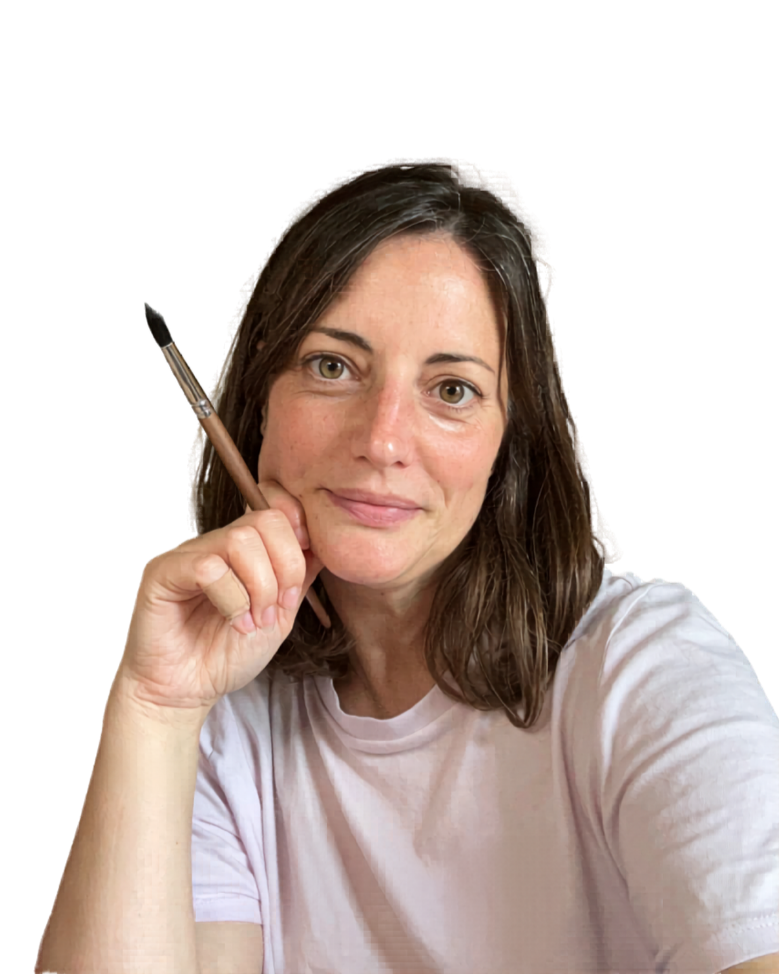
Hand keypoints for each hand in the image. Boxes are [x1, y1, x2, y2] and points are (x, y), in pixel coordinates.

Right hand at [116, 480, 323, 716]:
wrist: (186, 692)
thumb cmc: (227, 654)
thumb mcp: (279, 615)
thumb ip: (299, 578)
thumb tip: (325, 546)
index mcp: (242, 548)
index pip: (278, 511)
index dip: (300, 538)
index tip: (299, 582)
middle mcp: (214, 542)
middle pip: (265, 520)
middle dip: (286, 566)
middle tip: (279, 608)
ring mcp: (187, 553)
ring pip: (240, 540)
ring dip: (260, 587)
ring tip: (256, 621)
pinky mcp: (162, 572)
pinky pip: (207, 567)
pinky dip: (232, 599)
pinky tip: (234, 623)